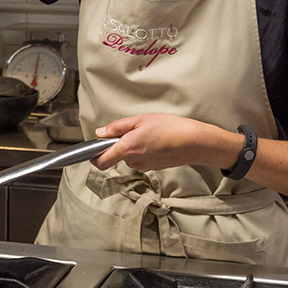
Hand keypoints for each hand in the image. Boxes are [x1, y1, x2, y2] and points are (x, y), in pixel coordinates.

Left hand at [92, 113, 226, 171]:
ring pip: (128, 157)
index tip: (92, 149)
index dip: (92, 156)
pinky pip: (139, 159)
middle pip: (115, 156)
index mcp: (127, 149)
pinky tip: (154, 140)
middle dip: (118, 145)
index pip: (100, 162)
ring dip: (131, 146)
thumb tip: (100, 133)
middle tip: (131, 130)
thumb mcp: (140, 120)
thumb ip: (117, 127)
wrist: (195, 142)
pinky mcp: (152, 168)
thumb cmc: (171, 128)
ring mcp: (143, 166)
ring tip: (147, 133)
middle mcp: (133, 161)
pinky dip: (142, 150)